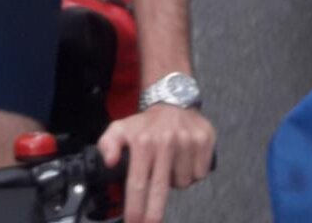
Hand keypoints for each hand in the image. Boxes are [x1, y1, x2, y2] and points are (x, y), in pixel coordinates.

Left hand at [98, 105, 214, 222]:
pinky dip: (193, 173)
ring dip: (176, 182)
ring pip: (183, 183)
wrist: (173, 99)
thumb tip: (109, 161)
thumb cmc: (146, 124)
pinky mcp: (204, 141)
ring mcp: (187, 142)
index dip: (136, 208)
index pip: (138, 183)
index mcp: (143, 142)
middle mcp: (166, 142)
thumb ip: (107, 144)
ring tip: (170, 166)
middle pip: (160, 189)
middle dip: (154, 213)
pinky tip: (185, 160)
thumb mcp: (120, 129)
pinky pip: (199, 174)